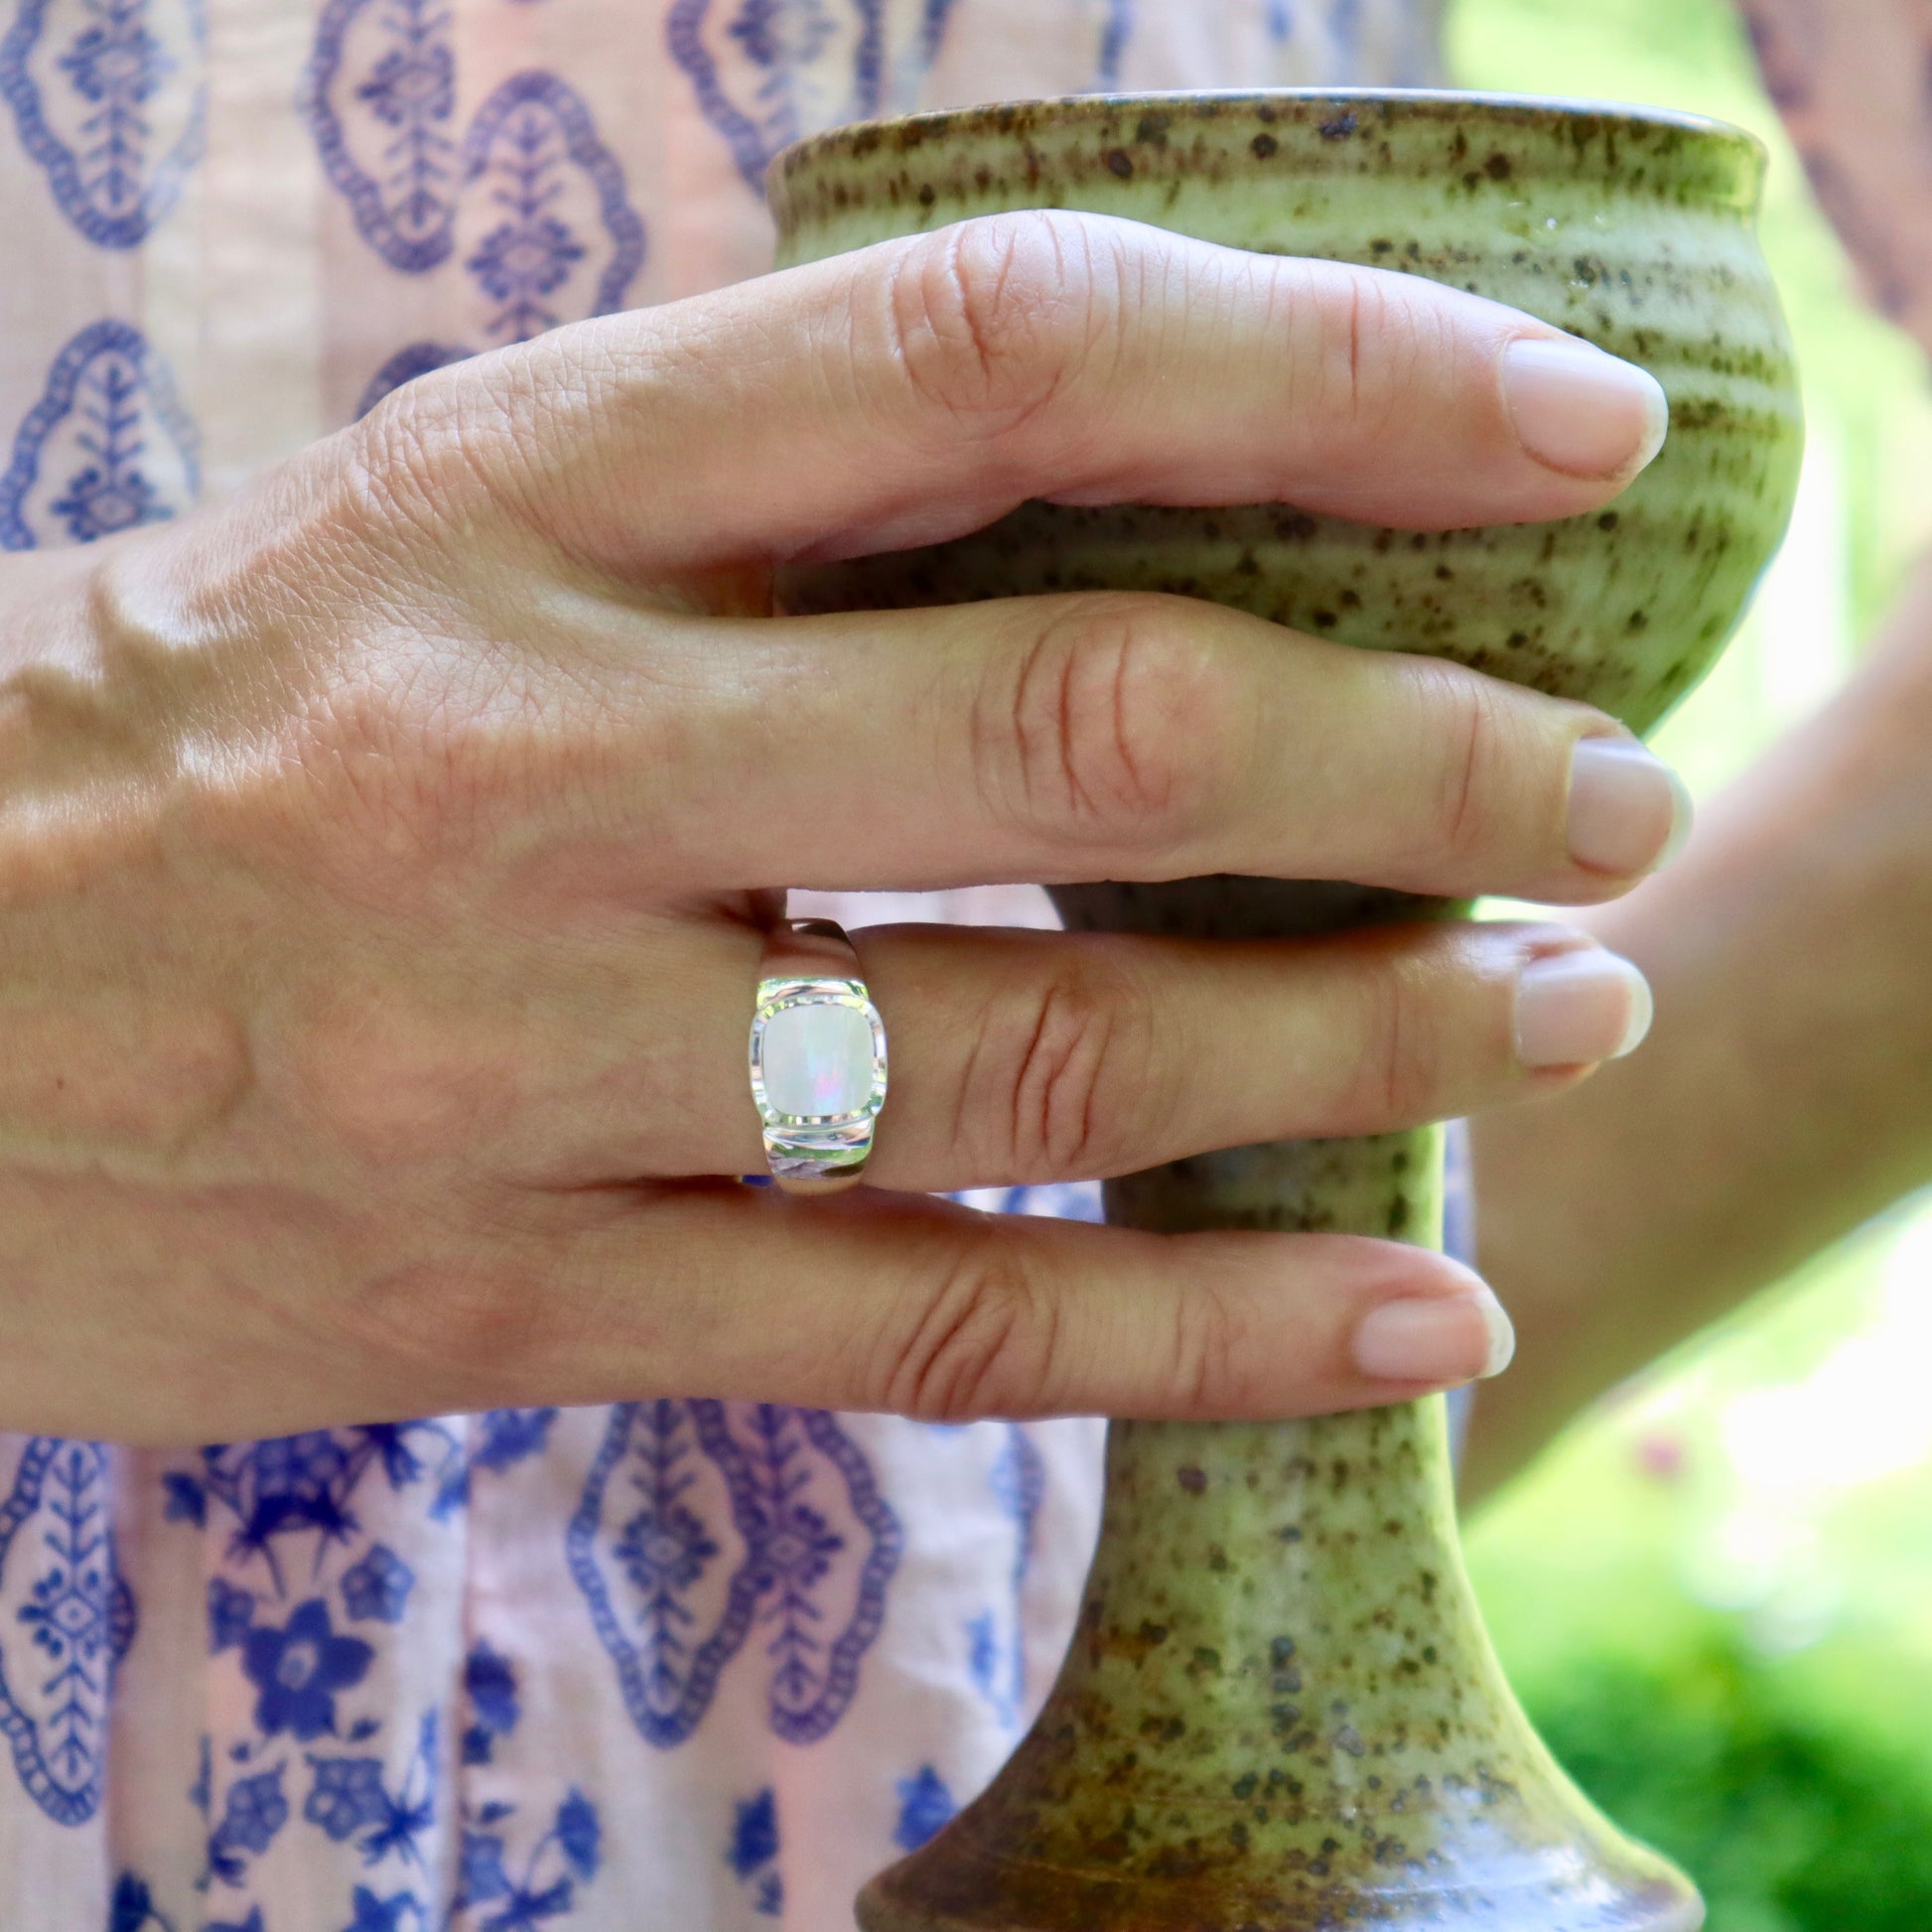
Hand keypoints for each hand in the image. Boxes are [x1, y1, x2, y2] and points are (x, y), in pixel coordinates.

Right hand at [0, 211, 1679, 1442]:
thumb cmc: (182, 736)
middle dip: (1423, 770)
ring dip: (1365, 1051)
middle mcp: (536, 762)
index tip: (1562, 427)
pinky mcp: (514, 1297)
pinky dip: (1203, 1343)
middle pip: (1097, 737)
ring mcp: (529, 1057)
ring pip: (1052, 1067)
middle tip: (1613, 801)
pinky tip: (1409, 1331)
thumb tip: (1118, 511)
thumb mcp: (440, 535)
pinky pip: (928, 1331)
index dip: (1327, 368)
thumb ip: (749, 523)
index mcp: (516, 494)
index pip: (1003, 355)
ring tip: (1562, 1022)